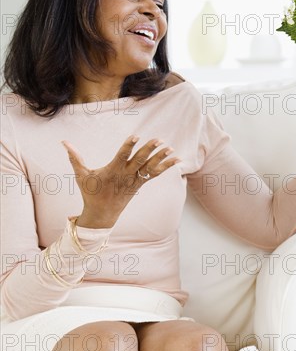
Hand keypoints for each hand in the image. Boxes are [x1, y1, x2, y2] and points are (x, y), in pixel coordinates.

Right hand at [62, 136, 180, 228]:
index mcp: (112, 171)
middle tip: (159, 139)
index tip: (135, 136)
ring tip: (170, 148)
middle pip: (139, 161)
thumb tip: (64, 142)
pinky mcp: (140, 184)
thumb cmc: (91, 193)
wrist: (102, 214)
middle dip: (149, 150)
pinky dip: (165, 167)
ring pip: (150, 168)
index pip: (122, 156)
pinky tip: (176, 160)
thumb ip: (74, 158)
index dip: (128, 146)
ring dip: (161, 158)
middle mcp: (126, 176)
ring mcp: (134, 181)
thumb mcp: (82, 175)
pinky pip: (155, 174)